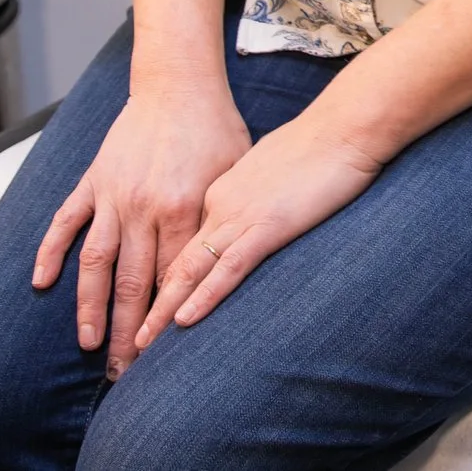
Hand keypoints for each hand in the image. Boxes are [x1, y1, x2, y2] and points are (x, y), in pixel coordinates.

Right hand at [32, 78, 249, 376]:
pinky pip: (66, 221)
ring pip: (97, 262)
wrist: (179, 85)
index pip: (173, 279)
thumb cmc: (216, 130)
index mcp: (183, 209)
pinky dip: (51, 251)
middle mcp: (144, 208)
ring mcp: (113, 195)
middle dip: (129, 332)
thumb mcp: (233, 175)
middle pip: (134, 283)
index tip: (164, 357)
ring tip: (89, 343)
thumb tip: (220, 268)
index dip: (168, 320)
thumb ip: (220, 221)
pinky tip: (42, 283)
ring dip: (90, 306)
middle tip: (124, 372)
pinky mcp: (93, 180)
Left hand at [135, 113, 383, 349]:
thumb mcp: (271, 170)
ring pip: (190, 269)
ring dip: (163, 311)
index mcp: (219, 191)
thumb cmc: (317, 145)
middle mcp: (219, 205)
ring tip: (142, 344)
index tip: (143, 310)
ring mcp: (241, 216)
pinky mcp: (269, 226)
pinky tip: (184, 320)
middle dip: (148, 305)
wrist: (344, 127)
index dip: (160, 280)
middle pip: (174, 261)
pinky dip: (204, 296)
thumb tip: (250, 213)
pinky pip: (229, 267)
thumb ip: (251, 194)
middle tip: (128, 342)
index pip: (180, 243)